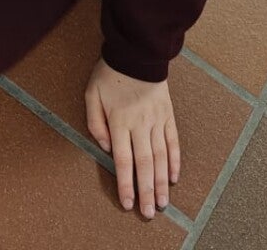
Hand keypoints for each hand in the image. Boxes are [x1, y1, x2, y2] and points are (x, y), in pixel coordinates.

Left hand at [85, 60, 179, 217]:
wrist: (137, 52)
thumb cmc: (110, 74)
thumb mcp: (91, 94)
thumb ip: (94, 122)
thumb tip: (104, 147)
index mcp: (119, 121)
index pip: (124, 160)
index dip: (126, 184)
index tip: (128, 203)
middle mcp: (140, 124)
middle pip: (145, 164)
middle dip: (146, 191)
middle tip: (150, 213)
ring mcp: (157, 120)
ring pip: (161, 157)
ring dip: (161, 182)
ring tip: (163, 202)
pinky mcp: (168, 115)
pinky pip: (173, 141)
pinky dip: (174, 161)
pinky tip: (173, 177)